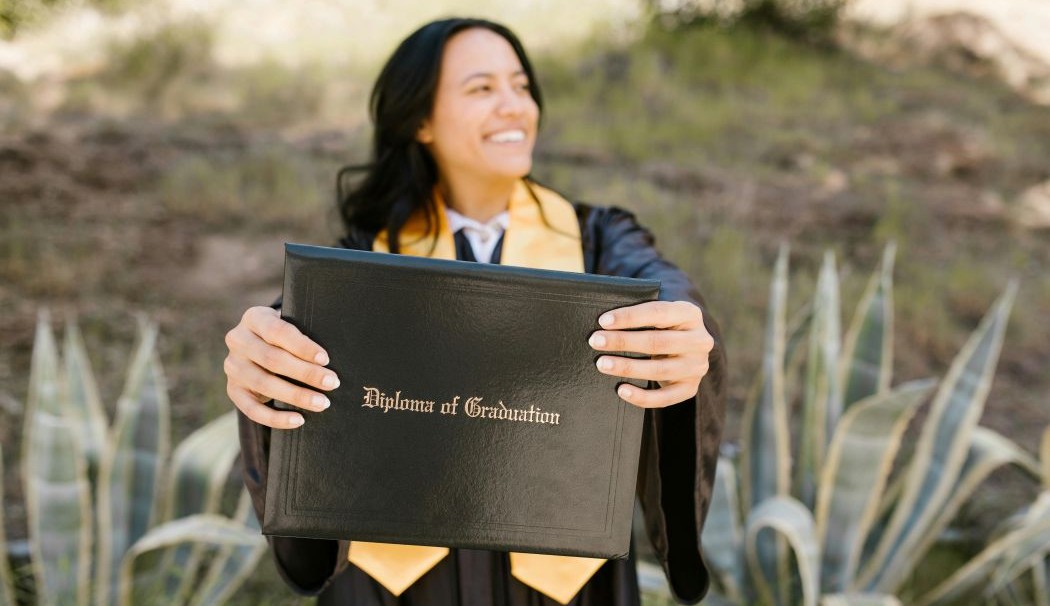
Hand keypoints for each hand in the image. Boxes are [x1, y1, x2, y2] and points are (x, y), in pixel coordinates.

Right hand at [224, 306, 339, 428]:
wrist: (260, 344)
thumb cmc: (286, 335)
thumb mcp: (292, 324)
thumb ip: (305, 334)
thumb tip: (330, 359)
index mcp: (255, 318)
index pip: (278, 331)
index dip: (302, 346)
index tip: (325, 359)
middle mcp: (238, 340)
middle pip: (272, 359)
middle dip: (305, 373)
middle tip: (332, 383)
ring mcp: (232, 367)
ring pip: (264, 384)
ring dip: (296, 396)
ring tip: (322, 403)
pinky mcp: (233, 390)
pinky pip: (252, 409)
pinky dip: (276, 418)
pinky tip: (299, 420)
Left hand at [588, 300, 713, 408]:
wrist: (686, 346)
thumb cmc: (662, 326)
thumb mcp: (658, 314)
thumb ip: (639, 314)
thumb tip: (604, 322)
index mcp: (690, 314)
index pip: (658, 313)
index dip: (630, 317)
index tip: (604, 321)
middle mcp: (699, 340)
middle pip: (657, 342)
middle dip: (623, 341)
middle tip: (596, 341)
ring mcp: (697, 366)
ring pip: (659, 370)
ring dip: (627, 367)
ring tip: (602, 364)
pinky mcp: (690, 388)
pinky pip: (665, 397)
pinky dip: (641, 397)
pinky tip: (621, 390)